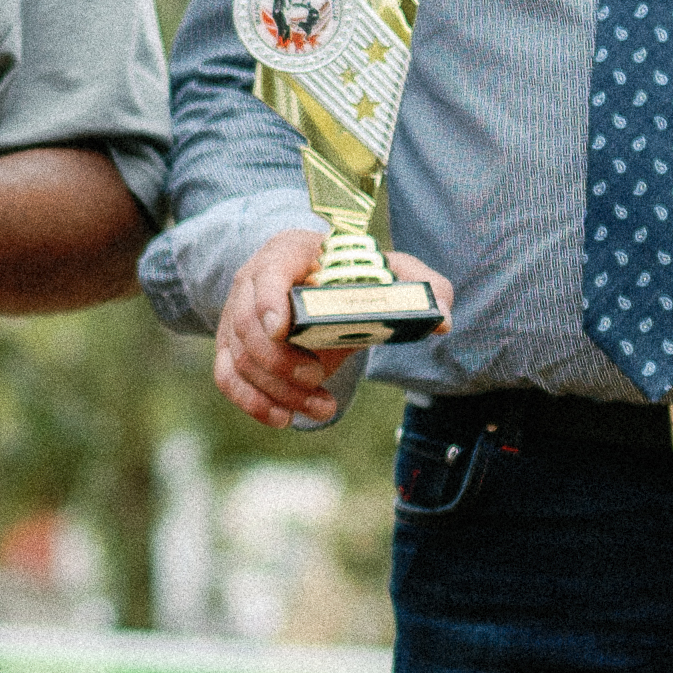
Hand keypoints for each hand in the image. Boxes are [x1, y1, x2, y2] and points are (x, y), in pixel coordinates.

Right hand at [214, 228, 452, 430]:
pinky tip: (287, 419)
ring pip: (241, 360)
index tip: (283, 328)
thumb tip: (443, 319)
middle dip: (282, 361)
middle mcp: (251, 283)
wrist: (316, 288)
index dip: (269, 300)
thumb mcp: (387, 270)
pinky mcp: (232, 349)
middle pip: (249, 326)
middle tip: (318, 378)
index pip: (267, 271)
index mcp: (288, 253)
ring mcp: (236, 317)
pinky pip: (228, 380)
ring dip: (279, 392)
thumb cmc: (351, 277)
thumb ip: (420, 284)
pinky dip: (255, 404)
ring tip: (322, 406)